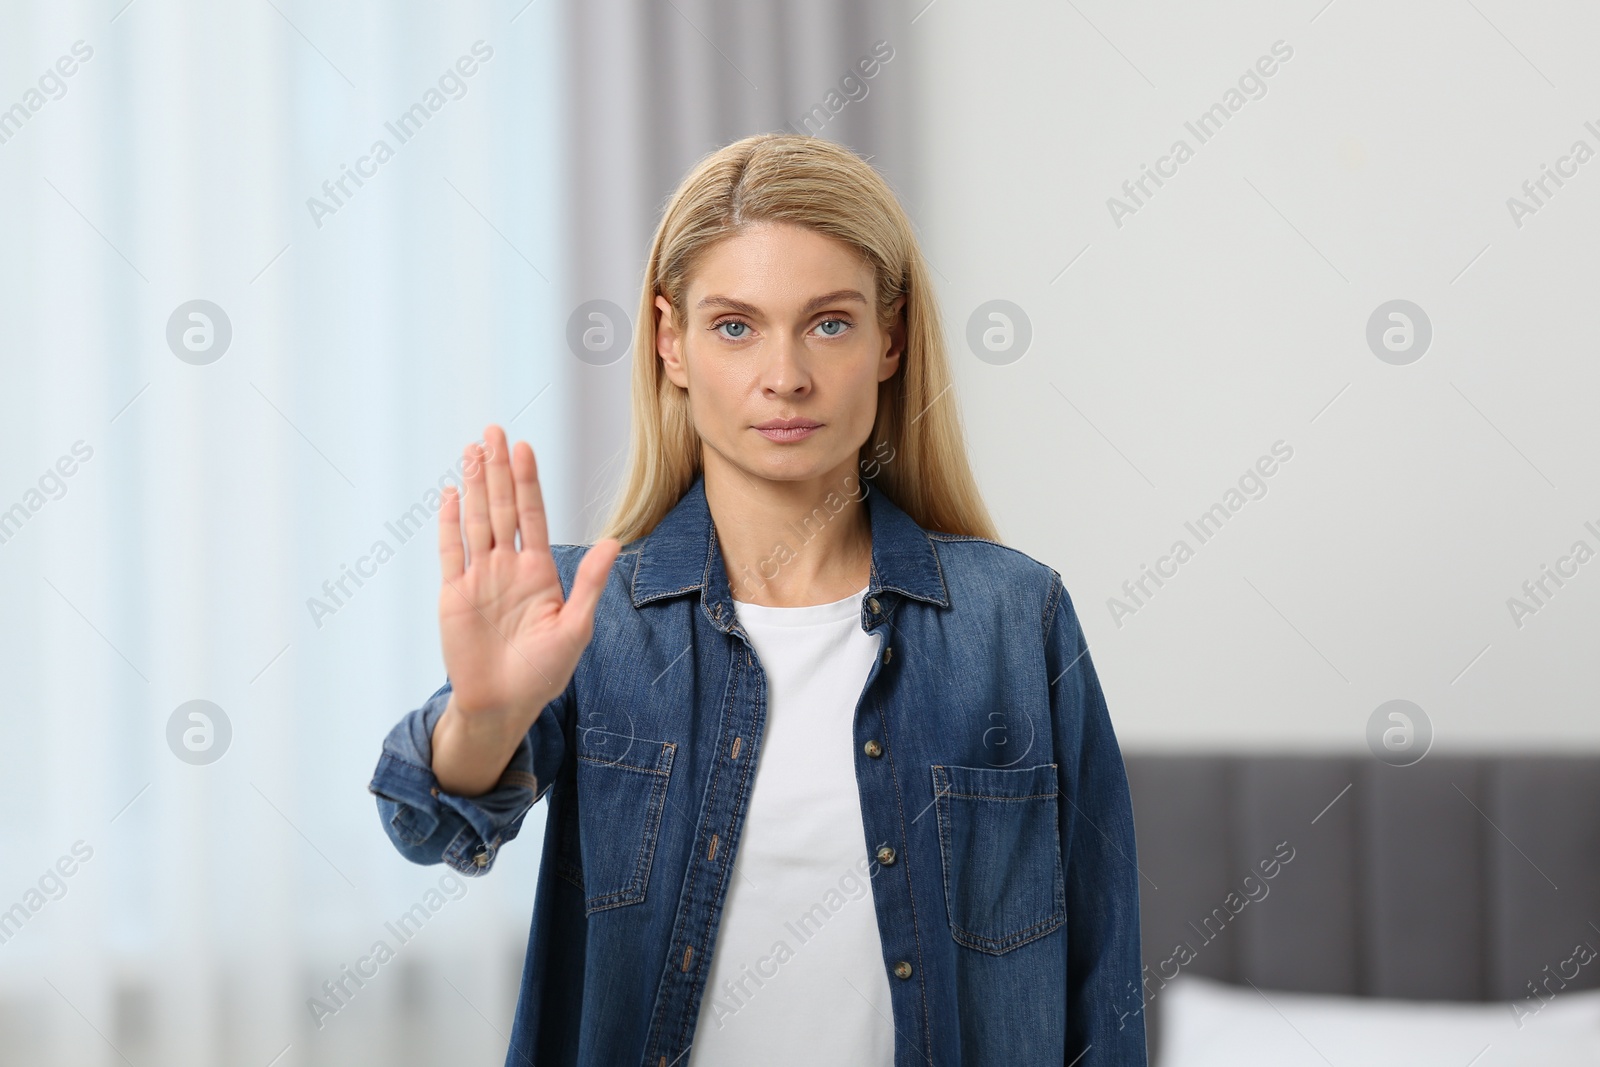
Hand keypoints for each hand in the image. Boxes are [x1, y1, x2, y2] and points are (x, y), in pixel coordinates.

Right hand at [430, 424, 619, 794]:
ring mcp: (479, 578)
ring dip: (472, 486)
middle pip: (500, 508)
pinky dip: (449, 523)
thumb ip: (590, 583)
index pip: (532, 515)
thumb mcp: (575, 627)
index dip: (526, 481)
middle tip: (493, 431)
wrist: (503, 705)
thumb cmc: (545, 672)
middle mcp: (508, 567)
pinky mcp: (454, 595)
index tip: (524, 448)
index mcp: (539, 571)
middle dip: (497, 470)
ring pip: (475, 521)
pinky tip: (450, 495)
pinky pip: (451, 552)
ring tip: (471, 450)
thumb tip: (613, 541)